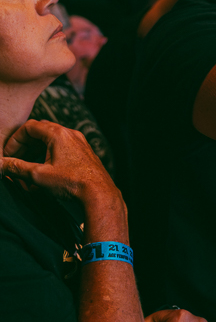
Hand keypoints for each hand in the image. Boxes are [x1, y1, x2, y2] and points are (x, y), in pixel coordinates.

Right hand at [1, 119, 119, 211]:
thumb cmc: (72, 183)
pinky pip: (62, 151)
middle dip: (25, 147)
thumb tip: (1, 164)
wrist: (100, 194)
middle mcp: (70, 134)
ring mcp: (79, 143)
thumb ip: (16, 168)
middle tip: (15, 161)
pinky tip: (44, 175)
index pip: (29, 127)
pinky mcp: (84, 154)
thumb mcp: (38, 176)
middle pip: (40, 133)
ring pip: (51, 143)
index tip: (9, 154)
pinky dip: (49, 159)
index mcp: (58, 134)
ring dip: (36, 155)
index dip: (15, 140)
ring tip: (28, 172)